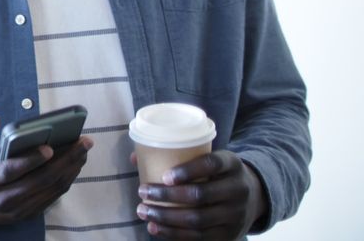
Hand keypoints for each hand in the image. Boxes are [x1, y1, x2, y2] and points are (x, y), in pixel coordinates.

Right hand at [0, 117, 92, 227]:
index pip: (10, 172)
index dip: (31, 161)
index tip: (49, 147)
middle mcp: (2, 200)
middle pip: (39, 182)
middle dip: (65, 161)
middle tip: (83, 142)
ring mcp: (16, 210)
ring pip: (50, 191)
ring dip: (70, 170)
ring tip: (83, 150)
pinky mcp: (26, 214)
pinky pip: (51, 197)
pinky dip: (65, 180)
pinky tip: (74, 164)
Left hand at [136, 150, 267, 239]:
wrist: (253, 196)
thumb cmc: (217, 173)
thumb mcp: (209, 158)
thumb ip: (176, 155)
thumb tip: (134, 158)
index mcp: (232, 164)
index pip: (211, 164)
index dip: (187, 170)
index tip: (164, 176)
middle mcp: (238, 190)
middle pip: (200, 195)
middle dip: (166, 196)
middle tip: (142, 192)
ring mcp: (236, 215)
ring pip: (198, 220)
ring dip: (165, 217)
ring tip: (143, 211)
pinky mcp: (229, 235)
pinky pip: (200, 238)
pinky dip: (174, 234)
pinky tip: (155, 228)